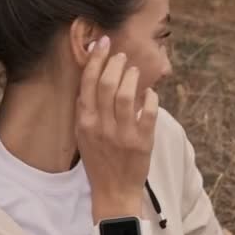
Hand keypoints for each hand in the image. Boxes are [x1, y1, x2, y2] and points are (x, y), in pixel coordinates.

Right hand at [75, 36, 158, 218]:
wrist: (113, 191)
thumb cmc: (98, 161)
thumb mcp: (83, 136)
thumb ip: (86, 110)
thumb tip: (92, 79)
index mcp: (85, 122)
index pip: (88, 83)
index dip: (96, 59)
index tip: (102, 43)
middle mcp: (102, 126)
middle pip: (108, 84)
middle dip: (116, 63)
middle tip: (122, 57)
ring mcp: (123, 134)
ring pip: (128, 94)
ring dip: (133, 76)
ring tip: (134, 71)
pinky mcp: (142, 141)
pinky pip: (149, 110)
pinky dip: (151, 97)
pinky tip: (150, 93)